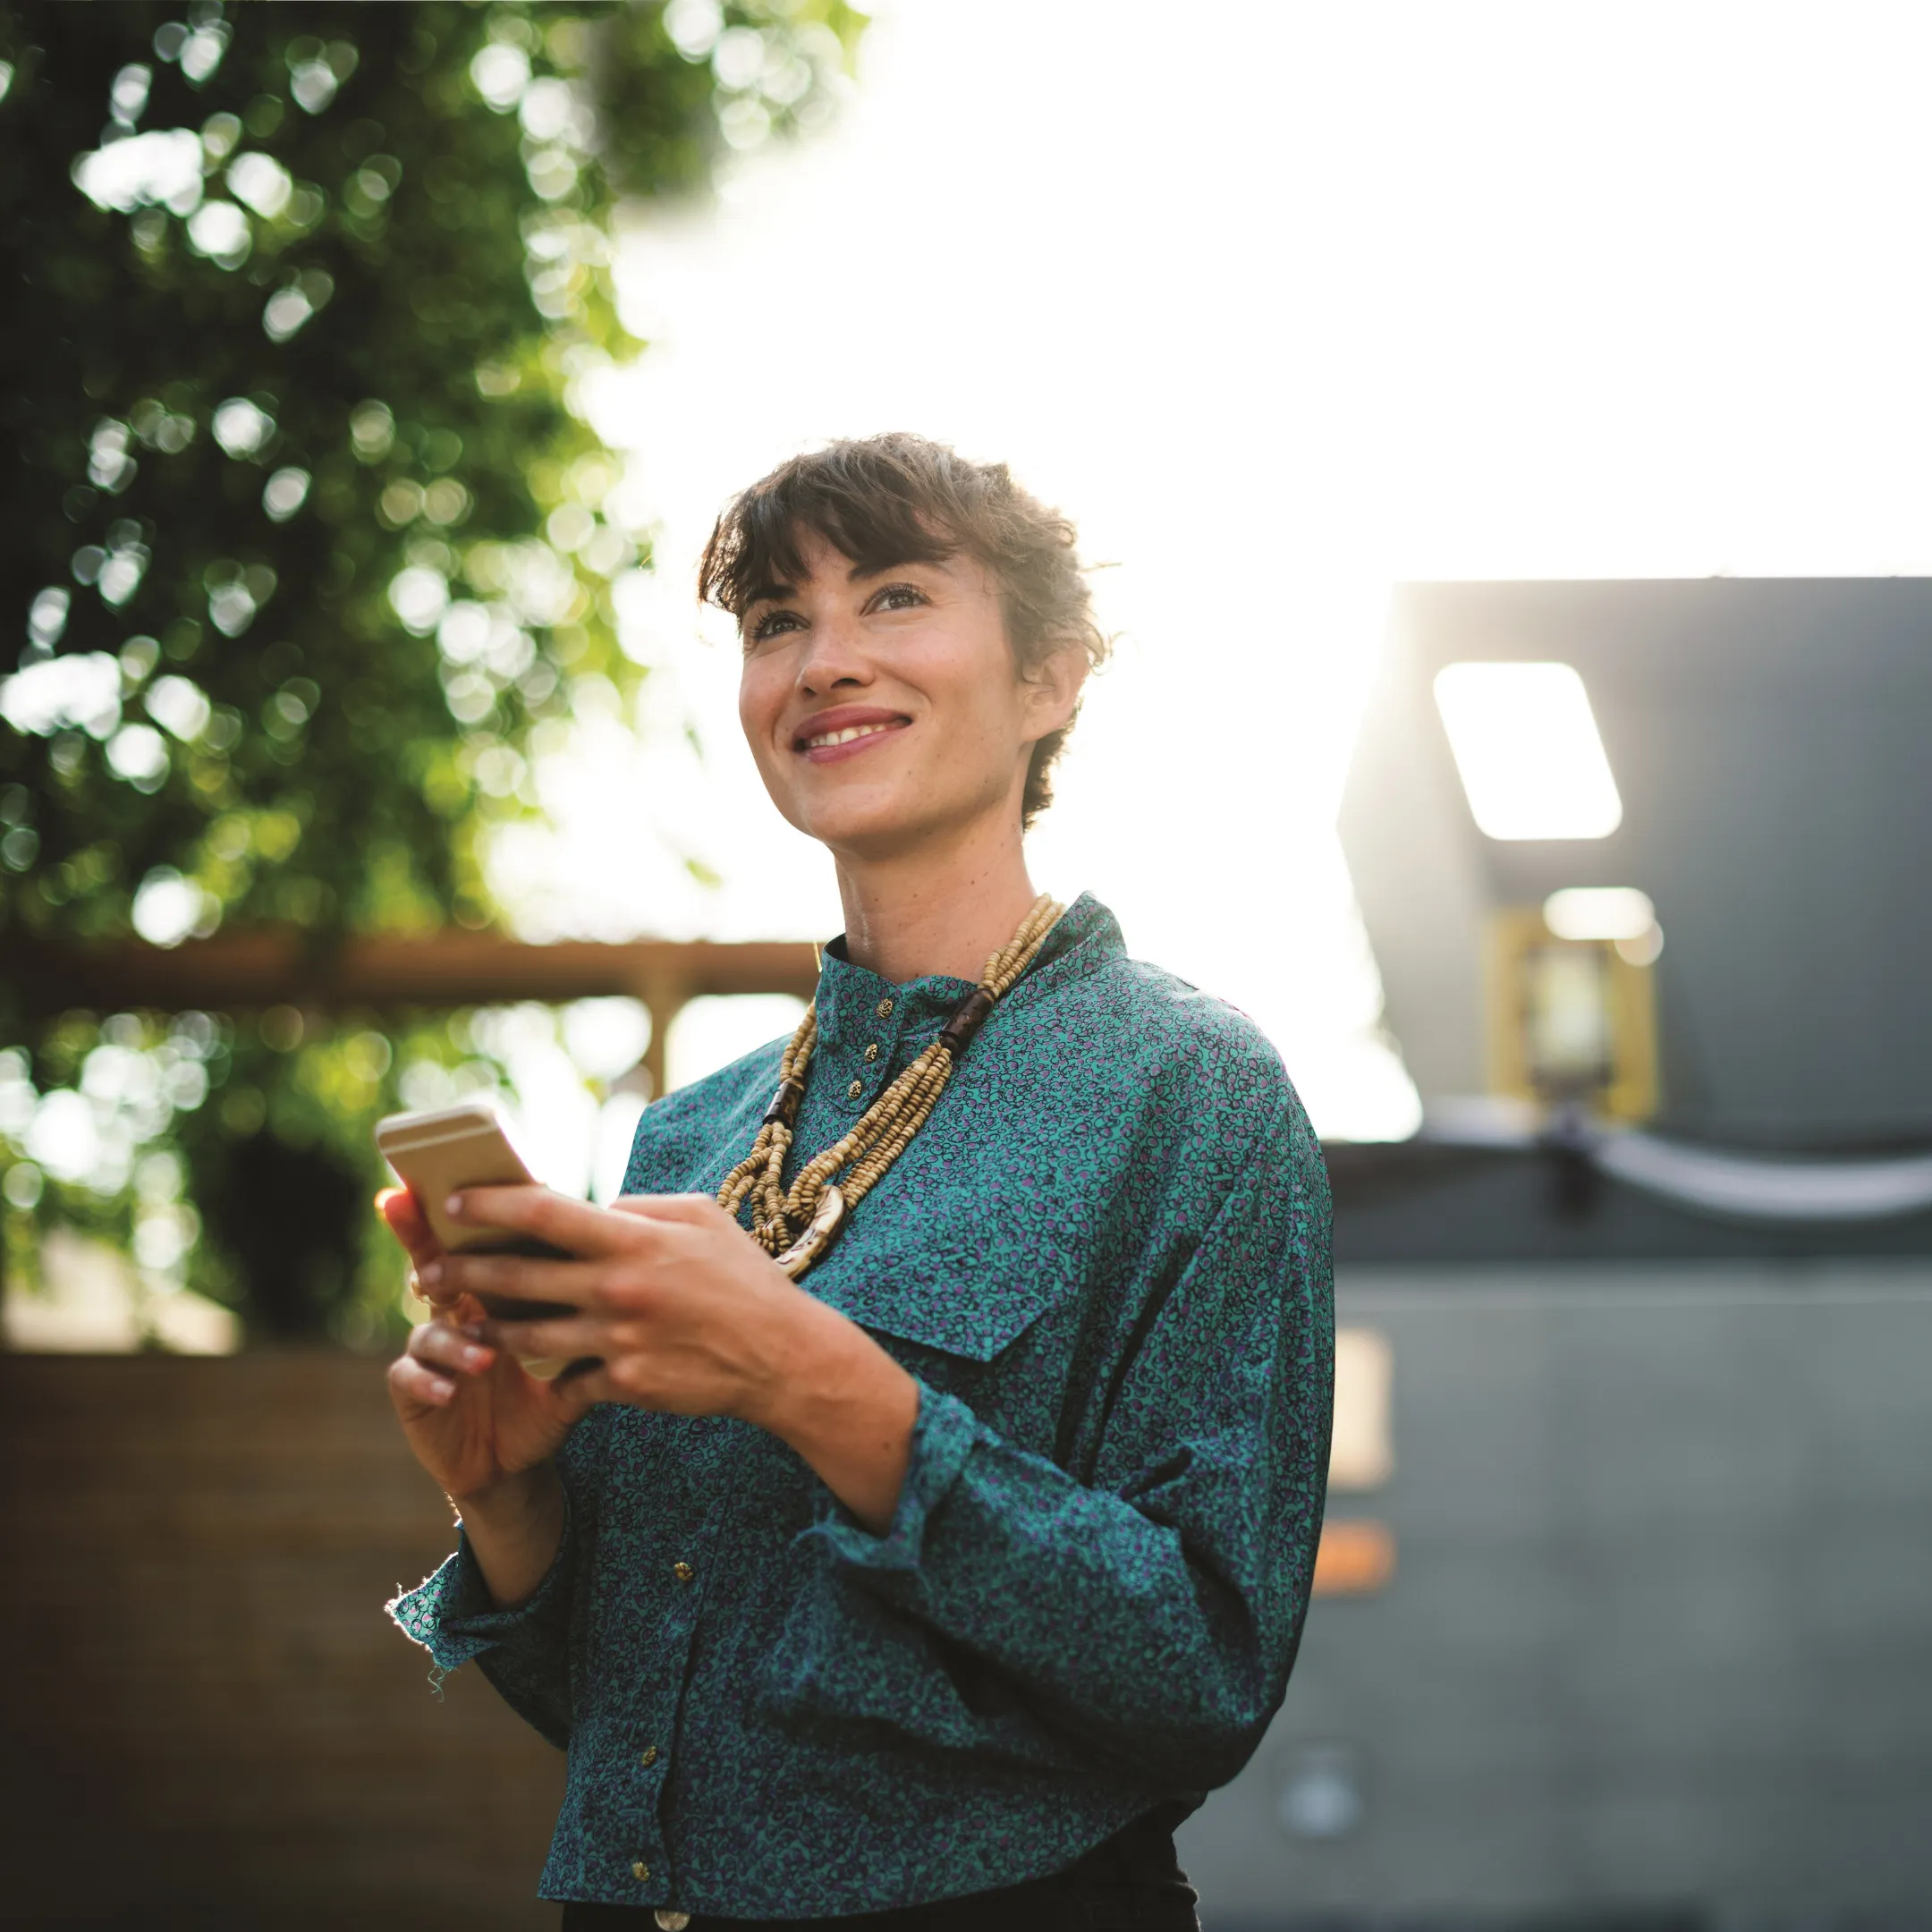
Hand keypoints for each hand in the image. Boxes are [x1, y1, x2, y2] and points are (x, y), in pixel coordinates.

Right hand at [379, 1188, 592, 1506]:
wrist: (517, 1459)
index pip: (478, 1242)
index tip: (456, 1184)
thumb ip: (592, 1305)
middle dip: (425, 1248)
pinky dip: (428, 1379)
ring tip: (484, 1357)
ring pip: (428, 1328)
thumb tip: (631, 1255)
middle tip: (436, 1248)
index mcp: (494, 1290)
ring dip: (453, 1340)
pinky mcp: (413, 1390)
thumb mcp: (576, 1349)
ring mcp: (429, 1349)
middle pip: (434, 1266)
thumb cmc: (549, 1393)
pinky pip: (407, 1377)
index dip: (462, 1213)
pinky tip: (449, 1390)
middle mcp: (455, 1310)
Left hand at [428, 1186, 918, 1530]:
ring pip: (526, 1335)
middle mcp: (617, 1288)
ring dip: (487, 1326)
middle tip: (426, 1270)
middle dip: (460, 1272)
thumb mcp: (699, 1218)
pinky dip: (545, 1370)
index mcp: (632, 1239)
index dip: (488, 1204)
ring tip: (461, 1319)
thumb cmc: (741, 1277)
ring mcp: (617, 1340)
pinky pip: (566, 1377)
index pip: (541, 1212)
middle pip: (514, 1277)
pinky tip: (524, 1364)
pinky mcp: (624, 1384)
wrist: (781, 1356)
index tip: (451, 1203)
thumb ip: (639, 1209)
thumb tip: (594, 1207)